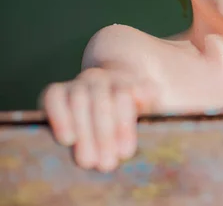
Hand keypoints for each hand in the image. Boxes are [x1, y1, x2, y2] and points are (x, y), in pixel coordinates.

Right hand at [40, 68, 155, 171]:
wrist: (110, 92)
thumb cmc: (134, 107)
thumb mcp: (149, 106)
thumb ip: (148, 99)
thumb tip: (139, 95)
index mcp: (126, 81)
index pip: (123, 96)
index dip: (123, 125)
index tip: (125, 153)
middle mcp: (100, 78)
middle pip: (101, 101)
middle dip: (104, 135)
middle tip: (106, 164)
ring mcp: (78, 83)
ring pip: (78, 100)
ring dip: (83, 133)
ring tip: (87, 162)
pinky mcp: (55, 92)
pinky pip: (53, 97)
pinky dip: (59, 118)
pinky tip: (67, 140)